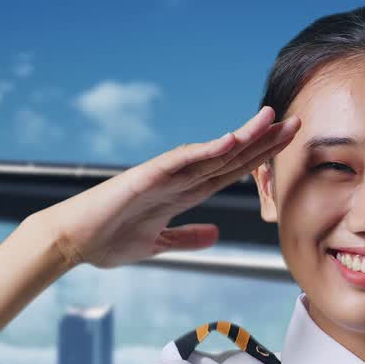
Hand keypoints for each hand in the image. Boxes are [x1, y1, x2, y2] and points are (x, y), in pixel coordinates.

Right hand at [31, 106, 298, 269]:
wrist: (70, 243)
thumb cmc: (106, 241)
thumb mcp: (159, 244)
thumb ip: (187, 238)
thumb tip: (216, 236)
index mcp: (182, 194)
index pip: (229, 172)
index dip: (259, 159)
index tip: (285, 145)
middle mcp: (177, 179)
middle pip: (228, 157)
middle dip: (262, 141)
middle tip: (294, 123)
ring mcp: (162, 175)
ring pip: (210, 152)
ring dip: (242, 137)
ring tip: (270, 120)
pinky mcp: (144, 178)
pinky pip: (180, 160)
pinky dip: (205, 150)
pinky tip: (230, 141)